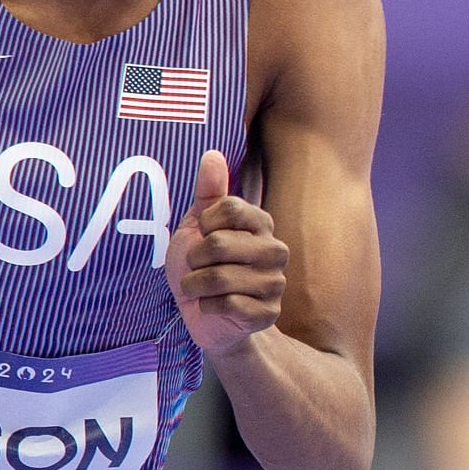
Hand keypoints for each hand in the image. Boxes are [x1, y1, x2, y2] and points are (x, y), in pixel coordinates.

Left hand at [165, 150, 287, 355]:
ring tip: (199, 288)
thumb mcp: (198, 226)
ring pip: (219, 277)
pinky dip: (206, 306)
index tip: (202, 235)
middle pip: (218, 243)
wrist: (206, 315)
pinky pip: (226, 304)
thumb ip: (209, 192)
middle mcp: (275, 251)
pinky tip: (211, 306)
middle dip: (193, 259)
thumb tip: (212, 154)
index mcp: (261, 223)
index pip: (228, 208)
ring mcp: (275, 284)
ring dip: (195, 285)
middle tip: (196, 268)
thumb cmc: (202, 267)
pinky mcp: (268, 314)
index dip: (202, 224)